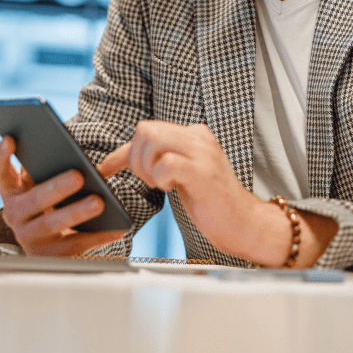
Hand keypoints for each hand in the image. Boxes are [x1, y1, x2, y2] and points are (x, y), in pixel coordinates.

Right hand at [0, 135, 125, 256]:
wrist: (50, 247)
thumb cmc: (52, 205)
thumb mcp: (45, 188)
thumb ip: (51, 172)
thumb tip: (81, 163)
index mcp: (12, 193)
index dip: (1, 156)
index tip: (10, 138)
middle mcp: (15, 215)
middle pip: (33, 200)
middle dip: (56, 188)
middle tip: (78, 176)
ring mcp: (29, 238)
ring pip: (52, 225)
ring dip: (76, 212)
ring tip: (99, 202)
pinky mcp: (47, 256)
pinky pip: (75, 245)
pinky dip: (97, 236)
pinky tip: (116, 227)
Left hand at [99, 121, 336, 266]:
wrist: (245, 223)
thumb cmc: (211, 202)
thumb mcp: (179, 176)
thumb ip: (156, 162)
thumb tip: (115, 160)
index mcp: (194, 135)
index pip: (148, 129)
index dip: (122, 152)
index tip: (107, 169)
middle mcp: (199, 137)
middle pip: (146, 129)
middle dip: (136, 159)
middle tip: (150, 181)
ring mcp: (203, 153)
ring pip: (153, 140)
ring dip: (147, 167)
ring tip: (162, 184)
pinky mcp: (204, 172)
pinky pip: (167, 163)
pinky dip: (160, 177)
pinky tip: (173, 188)